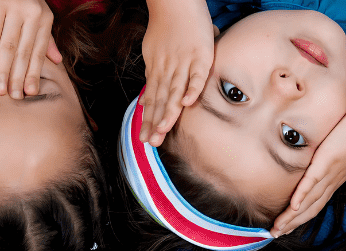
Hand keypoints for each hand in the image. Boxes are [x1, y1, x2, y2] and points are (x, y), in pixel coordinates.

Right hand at [0, 0, 61, 98]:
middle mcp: (32, 14)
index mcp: (44, 19)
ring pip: (8, 45)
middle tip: (13, 97)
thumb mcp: (39, 15)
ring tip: (0, 88)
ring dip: (4, 69)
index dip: (34, 73)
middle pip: (24, 52)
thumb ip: (46, 38)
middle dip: (18, 76)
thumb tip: (57, 61)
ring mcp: (14, 8)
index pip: (38, 52)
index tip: (29, 93)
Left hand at [139, 0, 214, 144]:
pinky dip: (193, 88)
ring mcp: (184, 62)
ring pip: (175, 90)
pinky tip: (188, 103)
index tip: (145, 137)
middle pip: (161, 99)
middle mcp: (169, 69)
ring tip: (163, 129)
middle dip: (155, 121)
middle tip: (151, 142)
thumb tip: (146, 100)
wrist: (176, 2)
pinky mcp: (200, 55)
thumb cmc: (167, 27)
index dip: (148, 119)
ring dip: (169, 111)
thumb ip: (153, 77)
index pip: (152, 99)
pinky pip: (197, 74)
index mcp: (158, 69)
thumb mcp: (154, 53)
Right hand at [271, 104, 345, 236]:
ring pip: (308, 201)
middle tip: (275, 234)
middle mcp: (332, 181)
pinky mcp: (327, 161)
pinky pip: (311, 182)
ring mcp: (330, 173)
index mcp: (335, 180)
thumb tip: (318, 154)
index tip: (285, 227)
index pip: (315, 204)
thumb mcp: (342, 148)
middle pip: (310, 209)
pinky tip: (292, 207)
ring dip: (292, 218)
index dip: (299, 217)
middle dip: (291, 224)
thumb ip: (328, 155)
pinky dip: (301, 196)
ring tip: (277, 228)